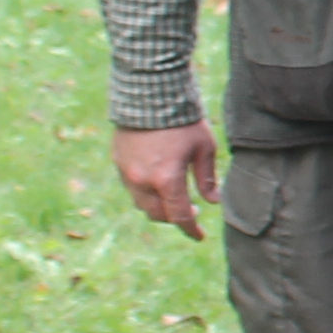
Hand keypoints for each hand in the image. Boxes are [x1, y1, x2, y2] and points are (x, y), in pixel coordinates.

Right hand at [112, 122, 219, 241]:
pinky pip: (131, 188)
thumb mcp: (204, 148)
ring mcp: (127, 173)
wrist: (150, 95)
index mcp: (167, 179)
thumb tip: (213, 201)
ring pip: (142, 204)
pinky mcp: (118, 162)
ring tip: (174, 198)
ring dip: (158, 207)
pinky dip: (146, 193)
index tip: (200, 236)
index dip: (191, 229)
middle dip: (174, 218)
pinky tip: (158, 182)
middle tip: (191, 212)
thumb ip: (207, 178)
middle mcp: (143, 181)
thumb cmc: (183, 121)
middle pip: (158, 214)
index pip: (179, 216)